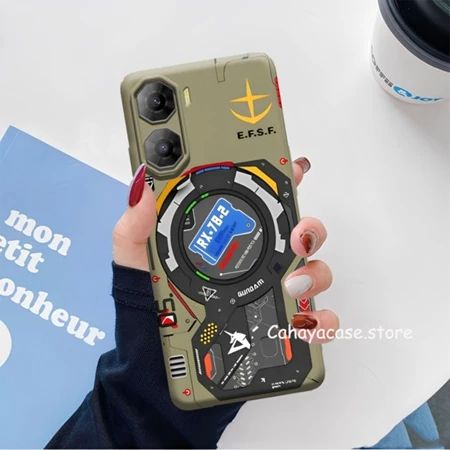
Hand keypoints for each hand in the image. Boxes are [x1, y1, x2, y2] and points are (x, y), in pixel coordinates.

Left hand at [113, 157, 337, 343]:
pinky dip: (320, 320)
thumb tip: (142, 186)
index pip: (258, 208)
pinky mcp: (277, 331)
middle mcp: (253, 267)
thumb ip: (135, 230)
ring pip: (313, 273)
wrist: (154, 375)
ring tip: (293, 284)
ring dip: (315, 273)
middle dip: (308, 228)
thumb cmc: (146, 318)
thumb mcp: (135, 268)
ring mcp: (268, 297)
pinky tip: (304, 321)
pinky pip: (313, 322)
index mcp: (224, 246)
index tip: (290, 169)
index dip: (279, 184)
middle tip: (297, 234)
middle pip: (297, 236)